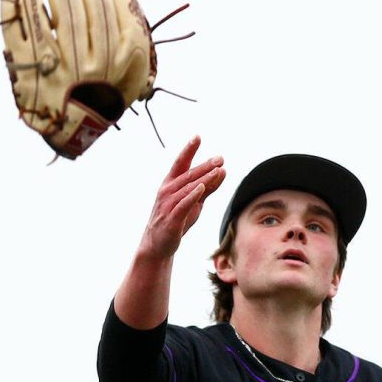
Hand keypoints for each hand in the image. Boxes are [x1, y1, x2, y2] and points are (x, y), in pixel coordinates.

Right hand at [139, 135, 224, 260]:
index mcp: (171, 184)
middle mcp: (167, 191)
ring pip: (188, 188)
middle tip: (220, 158)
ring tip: (218, 170)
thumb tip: (222, 171)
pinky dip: (192, 195)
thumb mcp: (195, 202)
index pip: (180, 164)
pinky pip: (183, 204)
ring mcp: (168, 204)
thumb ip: (208, 188)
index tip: (198, 137)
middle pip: (188, 175)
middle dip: (205, 166)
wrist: (159, 244)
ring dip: (204, 178)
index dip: (188, 150)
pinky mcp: (172, 218)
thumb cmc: (178, 220)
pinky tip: (203, 188)